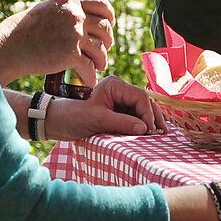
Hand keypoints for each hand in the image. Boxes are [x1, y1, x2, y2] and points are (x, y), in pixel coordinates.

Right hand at [0, 0, 115, 82]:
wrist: (9, 46)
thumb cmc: (22, 29)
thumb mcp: (46, 9)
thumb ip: (65, 11)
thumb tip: (80, 15)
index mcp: (69, 1)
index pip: (102, 4)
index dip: (109, 16)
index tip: (110, 24)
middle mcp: (74, 15)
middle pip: (104, 28)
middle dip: (108, 40)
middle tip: (104, 48)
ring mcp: (73, 35)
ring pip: (100, 49)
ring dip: (102, 59)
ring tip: (100, 65)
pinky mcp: (70, 55)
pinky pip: (89, 68)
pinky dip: (91, 76)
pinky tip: (90, 81)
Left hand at [45, 75, 159, 139]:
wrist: (57, 122)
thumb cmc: (74, 117)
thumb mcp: (97, 120)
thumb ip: (122, 123)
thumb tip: (145, 129)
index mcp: (115, 85)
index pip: (140, 97)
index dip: (148, 113)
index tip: (150, 130)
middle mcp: (120, 90)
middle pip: (144, 102)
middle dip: (154, 117)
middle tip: (163, 133)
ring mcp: (120, 101)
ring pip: (142, 110)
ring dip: (150, 122)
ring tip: (160, 135)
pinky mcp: (118, 112)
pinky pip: (135, 117)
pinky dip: (142, 126)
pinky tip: (149, 134)